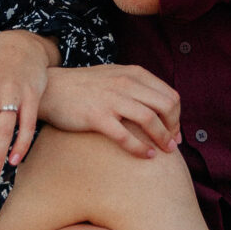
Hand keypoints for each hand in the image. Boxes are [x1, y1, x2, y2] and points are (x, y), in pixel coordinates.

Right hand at [38, 64, 181, 158]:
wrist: (52, 89)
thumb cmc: (85, 86)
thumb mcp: (115, 76)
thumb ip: (136, 86)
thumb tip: (160, 106)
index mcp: (133, 73)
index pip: (169, 94)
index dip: (177, 116)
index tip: (174, 131)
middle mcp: (125, 83)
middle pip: (166, 106)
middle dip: (174, 128)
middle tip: (172, 144)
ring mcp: (111, 99)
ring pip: (150, 119)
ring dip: (162, 138)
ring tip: (166, 152)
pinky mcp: (97, 116)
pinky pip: (126, 136)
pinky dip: (141, 149)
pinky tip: (146, 156)